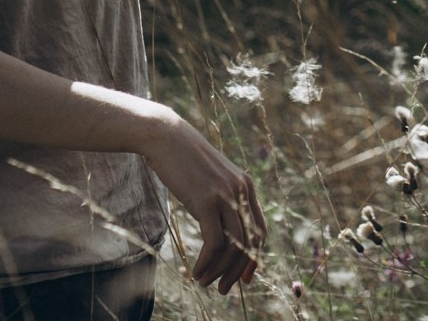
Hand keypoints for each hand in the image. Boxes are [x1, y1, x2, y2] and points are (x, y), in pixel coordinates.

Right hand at [143, 112, 265, 292]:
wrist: (166, 137)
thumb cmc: (184, 161)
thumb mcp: (211, 180)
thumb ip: (223, 200)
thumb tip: (224, 230)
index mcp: (246, 186)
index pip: (261, 230)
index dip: (254, 258)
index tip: (245, 278)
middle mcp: (241, 191)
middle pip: (250, 242)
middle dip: (239, 271)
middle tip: (224, 289)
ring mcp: (226, 195)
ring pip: (233, 246)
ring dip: (220, 271)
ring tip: (205, 283)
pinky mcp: (206, 200)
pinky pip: (214, 242)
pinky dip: (207, 263)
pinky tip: (196, 272)